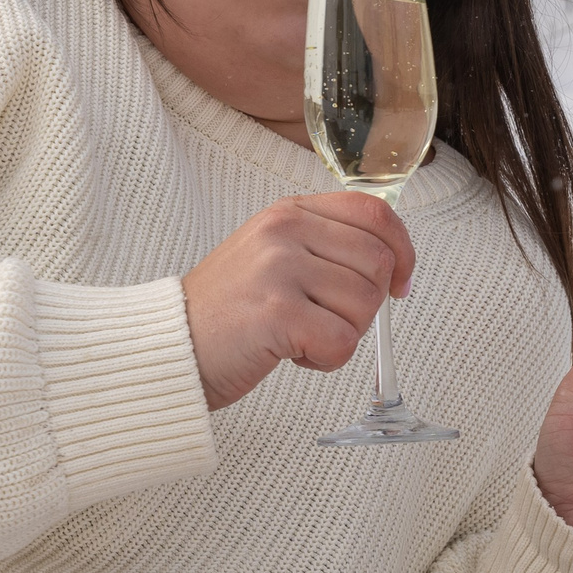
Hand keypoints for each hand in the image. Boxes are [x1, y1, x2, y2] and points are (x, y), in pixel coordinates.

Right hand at [181, 194, 416, 410]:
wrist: (170, 347)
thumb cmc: (227, 312)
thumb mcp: (272, 257)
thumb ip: (324, 247)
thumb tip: (391, 264)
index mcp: (288, 212)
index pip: (374, 213)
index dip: (402, 251)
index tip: (399, 284)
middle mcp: (284, 231)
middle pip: (378, 263)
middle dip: (365, 306)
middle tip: (325, 322)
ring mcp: (279, 268)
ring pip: (365, 305)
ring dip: (343, 334)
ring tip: (300, 337)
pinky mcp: (277, 313)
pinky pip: (342, 342)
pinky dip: (326, 360)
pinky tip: (292, 354)